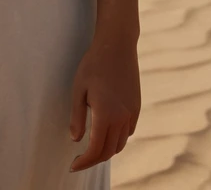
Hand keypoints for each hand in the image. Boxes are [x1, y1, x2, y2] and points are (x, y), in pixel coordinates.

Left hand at [68, 34, 139, 171]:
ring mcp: (132, 113)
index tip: (73, 165)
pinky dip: (117, 138)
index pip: (96, 149)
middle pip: (109, 151)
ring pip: (120, 143)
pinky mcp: (136, 107)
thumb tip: (76, 140)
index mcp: (106, 114)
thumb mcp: (78, 89)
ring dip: (107, 150)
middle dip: (94, 159)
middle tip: (80, 160)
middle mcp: (122, 117)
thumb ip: (77, 116)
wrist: (117, 46)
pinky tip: (106, 133)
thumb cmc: (93, 65)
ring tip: (91, 149)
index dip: (84, 161)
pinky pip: (128, 131)